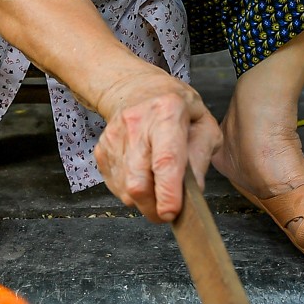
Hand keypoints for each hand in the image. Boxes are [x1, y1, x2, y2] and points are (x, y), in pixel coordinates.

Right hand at [93, 70, 221, 222]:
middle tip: (168, 211)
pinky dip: (132, 192)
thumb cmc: (175, 108)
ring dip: (144, 200)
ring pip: (126, 190)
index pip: (165, 159)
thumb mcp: (203, 124)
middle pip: (138, 183)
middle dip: (154, 207)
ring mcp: (113, 138)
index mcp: (167, 112)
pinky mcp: (101, 152)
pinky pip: (116, 187)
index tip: (171, 213)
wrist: (135, 89)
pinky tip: (143, 174)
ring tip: (157, 183)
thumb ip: (201, 158)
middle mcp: (136, 124)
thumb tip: (192, 193)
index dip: (168, 191)